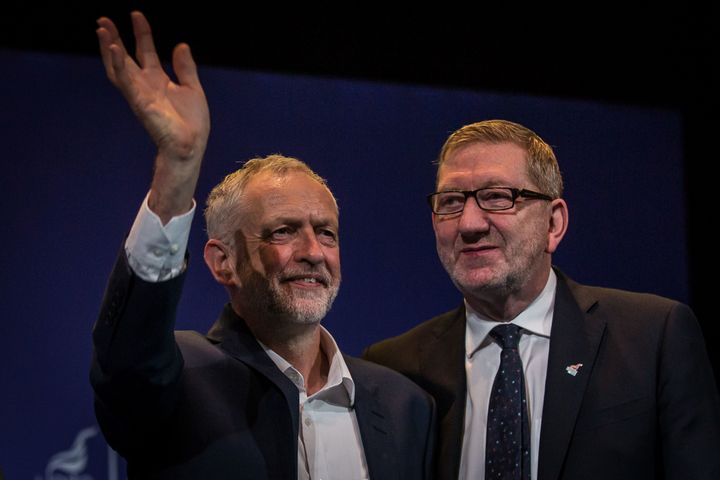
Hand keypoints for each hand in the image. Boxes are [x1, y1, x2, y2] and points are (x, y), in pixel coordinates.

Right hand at [96, 11, 209, 220]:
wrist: (191, 145)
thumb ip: (185, 68)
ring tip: (102, 30)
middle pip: (124, 57)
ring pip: (118, 67)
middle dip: (114, 38)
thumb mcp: (192, 88)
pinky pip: (125, 81)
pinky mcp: (139, 102)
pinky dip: (118, 65)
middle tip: (104, 19)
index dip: (141, 33)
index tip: (136, 15)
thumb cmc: (192, 123)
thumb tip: (181, 45)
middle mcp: (145, 85)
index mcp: (157, 80)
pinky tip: (115, 48)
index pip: (146, 51)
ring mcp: (139, 93)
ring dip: (109, 49)